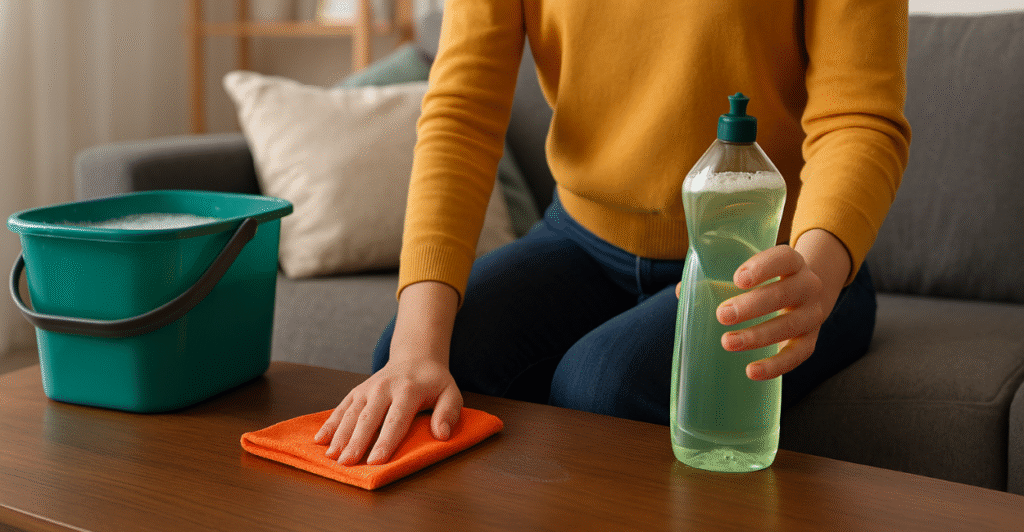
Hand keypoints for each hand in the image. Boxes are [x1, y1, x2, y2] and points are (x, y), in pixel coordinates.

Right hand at [314, 359, 462, 464]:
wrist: (415, 357)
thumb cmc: (434, 382)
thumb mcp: (451, 393)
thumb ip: (448, 413)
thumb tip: (442, 435)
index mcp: (408, 390)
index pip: (395, 419)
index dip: (385, 441)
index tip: (376, 460)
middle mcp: (384, 388)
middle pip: (368, 418)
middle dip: (356, 442)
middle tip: (346, 463)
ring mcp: (367, 388)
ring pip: (351, 413)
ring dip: (339, 435)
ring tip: (332, 456)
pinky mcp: (357, 391)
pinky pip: (341, 407)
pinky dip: (330, 423)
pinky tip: (320, 439)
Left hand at [715, 245, 825, 380]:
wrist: (807, 295)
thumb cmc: (766, 280)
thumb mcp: (749, 271)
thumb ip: (716, 277)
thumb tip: (682, 292)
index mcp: (792, 263)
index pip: (783, 258)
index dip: (763, 267)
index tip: (738, 279)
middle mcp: (808, 286)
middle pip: (784, 294)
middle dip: (752, 306)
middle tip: (722, 315)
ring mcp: (812, 314)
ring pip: (790, 325)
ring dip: (758, 336)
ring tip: (727, 342)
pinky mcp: (811, 340)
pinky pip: (797, 355)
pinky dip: (775, 365)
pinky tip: (751, 371)